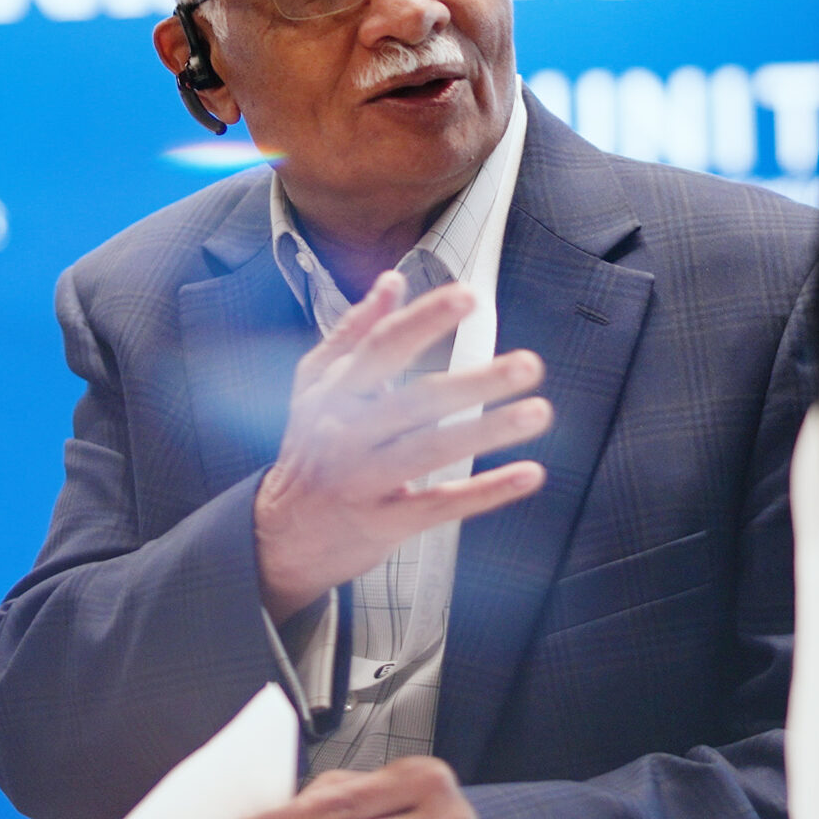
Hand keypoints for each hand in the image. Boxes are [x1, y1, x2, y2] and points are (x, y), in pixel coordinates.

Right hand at [254, 271, 550, 619]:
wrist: (280, 536)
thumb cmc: (307, 451)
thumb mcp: (315, 387)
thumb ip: (354, 332)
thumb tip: (391, 282)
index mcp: (334, 392)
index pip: (382, 347)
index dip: (425, 320)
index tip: (468, 297)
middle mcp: (345, 432)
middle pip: (416, 400)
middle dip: (475, 381)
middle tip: (529, 365)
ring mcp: (362, 480)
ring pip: (431, 450)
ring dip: (488, 431)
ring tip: (538, 412)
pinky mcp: (383, 522)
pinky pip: (440, 504)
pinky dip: (486, 491)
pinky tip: (527, 474)